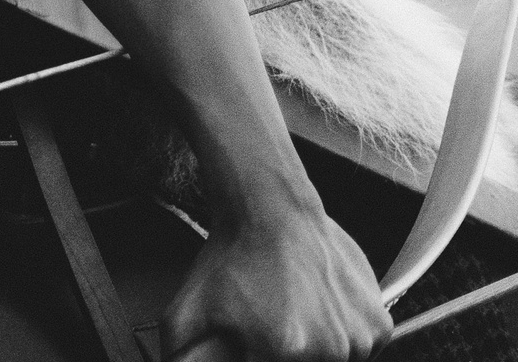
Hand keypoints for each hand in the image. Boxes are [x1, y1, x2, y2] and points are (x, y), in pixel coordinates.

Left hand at [162, 196, 388, 360]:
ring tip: (295, 315)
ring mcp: (359, 339)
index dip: (258, 355)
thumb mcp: (186, 314)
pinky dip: (343, 336)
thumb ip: (179, 355)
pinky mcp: (379, 325)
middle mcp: (328, 350)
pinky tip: (318, 307)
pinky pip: (363, 349)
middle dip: (286, 356)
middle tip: (274, 327)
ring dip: (317, 350)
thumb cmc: (233, 260)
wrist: (270, 211)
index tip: (255, 344)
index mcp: (283, 351)